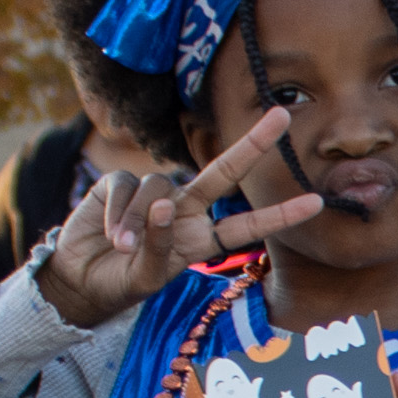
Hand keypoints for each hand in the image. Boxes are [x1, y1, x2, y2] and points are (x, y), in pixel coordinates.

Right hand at [34, 108, 325, 328]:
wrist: (80, 280)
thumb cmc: (121, 281)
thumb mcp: (146, 275)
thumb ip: (158, 244)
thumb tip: (163, 204)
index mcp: (203, 238)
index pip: (247, 226)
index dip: (280, 214)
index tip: (318, 202)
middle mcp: (186, 210)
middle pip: (225, 173)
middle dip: (253, 145)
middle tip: (283, 116)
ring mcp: (154, 194)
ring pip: (158, 189)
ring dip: (139, 221)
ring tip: (122, 247)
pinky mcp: (119, 183)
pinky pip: (126, 188)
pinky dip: (118, 214)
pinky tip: (111, 236)